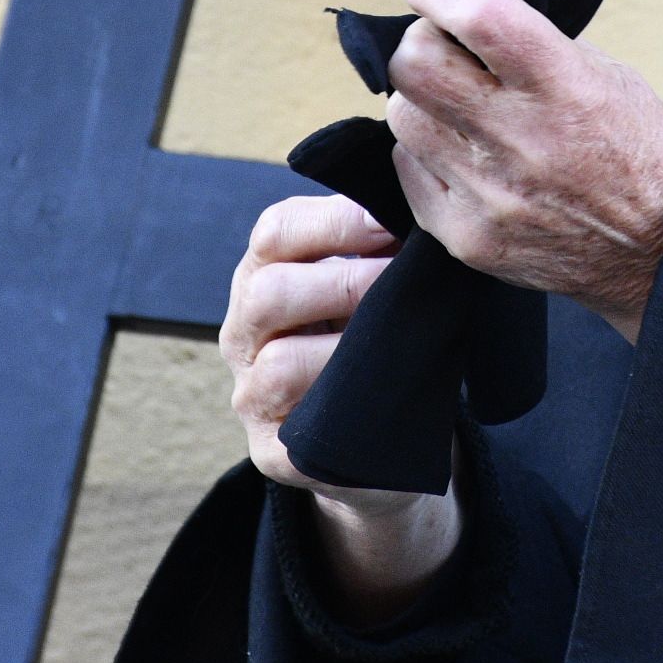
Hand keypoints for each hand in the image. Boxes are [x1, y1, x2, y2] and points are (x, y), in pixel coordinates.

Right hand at [221, 194, 460, 619]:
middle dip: (344, 282)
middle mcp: (242, 334)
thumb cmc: (373, 339)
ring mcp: (251, 397)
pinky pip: (298, 437)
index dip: (333, 221)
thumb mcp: (366, 285)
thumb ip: (375, 247)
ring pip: (278, 365)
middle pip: (267, 293)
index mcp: (260, 277)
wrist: (376, 438)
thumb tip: (420, 206)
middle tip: (402, 280)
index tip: (391, 222)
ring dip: (345, 348)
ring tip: (398, 339)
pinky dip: (345, 413)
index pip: (274, 232)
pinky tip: (386, 395)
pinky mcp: (271, 455)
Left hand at [385, 0, 662, 342]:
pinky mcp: (467, 237)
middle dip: (420, 41)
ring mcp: (489, 195)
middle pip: (414, 65)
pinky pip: (409, 171)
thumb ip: (530, 39)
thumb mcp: (603, 72)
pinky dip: (427, 153)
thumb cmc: (633, 147)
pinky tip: (465, 156)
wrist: (660, 246)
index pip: (478, 17)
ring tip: (460, 107)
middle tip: (442, 45)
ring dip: (423, 100)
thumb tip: (457, 6)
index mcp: (563, 86)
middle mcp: (521, 140)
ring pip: (404, 117)